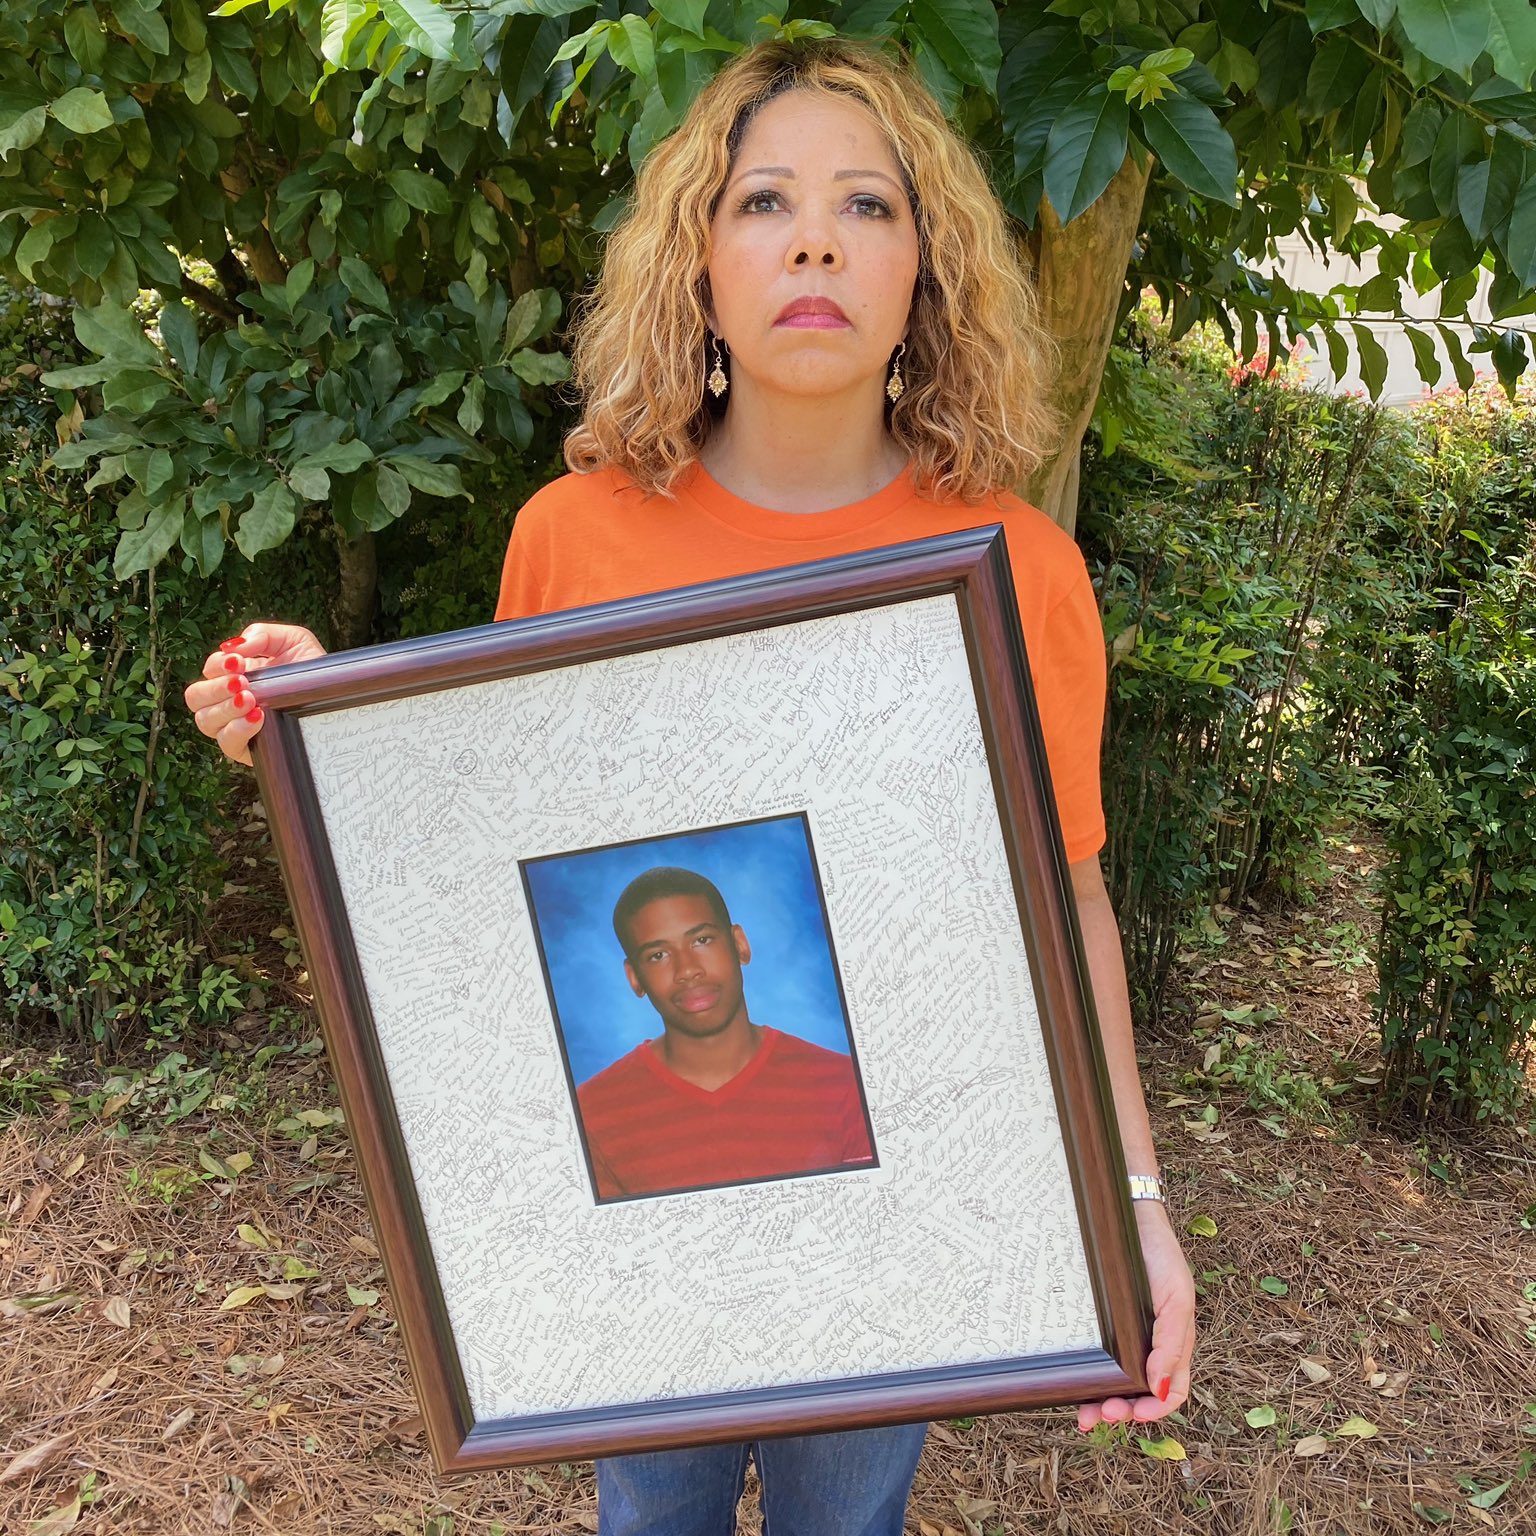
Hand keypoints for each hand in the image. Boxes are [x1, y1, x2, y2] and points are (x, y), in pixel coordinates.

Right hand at [183, 622, 326, 766]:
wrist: (338, 696)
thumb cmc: (312, 670)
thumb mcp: (293, 641)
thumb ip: (262, 634)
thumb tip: (234, 647)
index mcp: (234, 675)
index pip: (208, 671)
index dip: (217, 666)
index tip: (238, 662)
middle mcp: (228, 701)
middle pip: (195, 697)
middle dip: (214, 688)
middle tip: (241, 682)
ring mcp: (236, 726)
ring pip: (205, 721)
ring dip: (224, 708)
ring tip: (250, 699)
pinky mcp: (249, 749)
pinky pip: (228, 744)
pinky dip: (239, 729)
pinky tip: (258, 717)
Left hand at [1077, 1200, 1195, 1431]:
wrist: (1129, 1217)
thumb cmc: (1159, 1255)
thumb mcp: (1177, 1296)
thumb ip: (1172, 1342)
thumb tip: (1159, 1389)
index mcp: (1174, 1343)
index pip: (1172, 1392)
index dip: (1156, 1410)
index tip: (1135, 1416)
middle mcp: (1149, 1344)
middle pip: (1139, 1394)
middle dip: (1122, 1411)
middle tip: (1101, 1414)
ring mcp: (1124, 1335)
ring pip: (1116, 1382)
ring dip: (1101, 1403)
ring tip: (1085, 1414)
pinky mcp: (1102, 1323)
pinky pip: (1097, 1358)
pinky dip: (1088, 1378)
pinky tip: (1076, 1386)